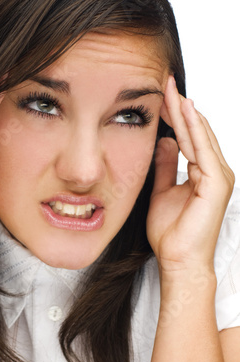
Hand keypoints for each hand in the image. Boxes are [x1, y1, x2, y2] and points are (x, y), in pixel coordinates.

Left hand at [146, 76, 234, 274]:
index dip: (175, 117)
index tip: (160, 97)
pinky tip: (183, 110)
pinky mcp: (217, 183)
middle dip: (179, 108)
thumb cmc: (171, 233)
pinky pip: (202, 150)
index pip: (189, 137)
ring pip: (201, 136)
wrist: (177, 259)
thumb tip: (164, 143)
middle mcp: (214, 172)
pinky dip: (193, 129)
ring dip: (185, 112)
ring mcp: (219, 176)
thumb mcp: (161, 191)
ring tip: (170, 90)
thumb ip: (164, 167)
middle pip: (196, 132)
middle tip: (164, 84)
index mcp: (203, 174)